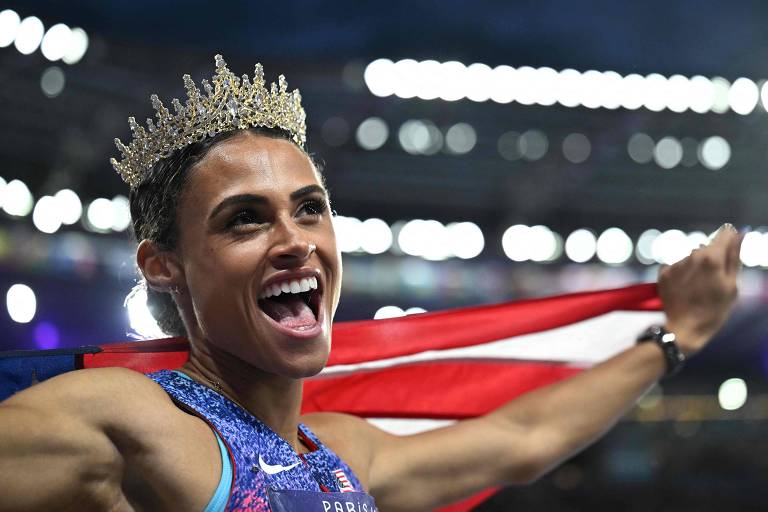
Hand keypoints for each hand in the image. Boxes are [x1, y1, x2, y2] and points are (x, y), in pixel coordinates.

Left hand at [657, 223, 742, 355]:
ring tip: (698, 288)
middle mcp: (692, 256)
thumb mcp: (732, 286)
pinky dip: (682, 274)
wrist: (685, 329)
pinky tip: (685, 289)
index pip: (725, 234)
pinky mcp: (663, 272)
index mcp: (712, 258)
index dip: (731, 240)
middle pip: (707, 247)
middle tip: (714, 280)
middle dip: (712, 258)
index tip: (731, 249)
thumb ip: (735, 257)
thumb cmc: (714, 310)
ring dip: (696, 267)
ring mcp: (676, 263)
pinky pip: (677, 266)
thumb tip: (740, 234)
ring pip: (691, 257)